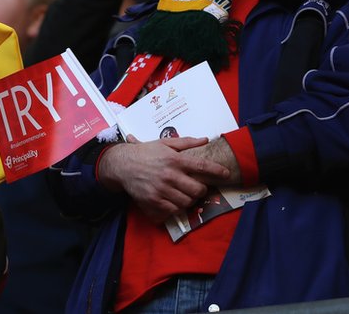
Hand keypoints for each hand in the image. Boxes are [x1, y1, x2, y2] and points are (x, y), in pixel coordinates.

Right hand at [98, 136, 230, 221]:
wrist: (122, 165)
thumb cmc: (145, 153)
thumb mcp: (164, 143)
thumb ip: (186, 142)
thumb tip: (205, 139)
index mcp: (174, 159)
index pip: (201, 166)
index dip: (217, 171)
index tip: (226, 174)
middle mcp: (169, 174)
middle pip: (197, 189)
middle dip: (201, 190)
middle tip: (197, 187)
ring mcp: (161, 189)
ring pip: (187, 201)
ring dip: (189, 199)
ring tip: (184, 194)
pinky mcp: (153, 201)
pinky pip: (173, 210)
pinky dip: (176, 207)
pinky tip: (173, 200)